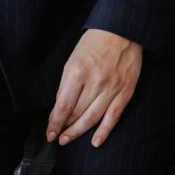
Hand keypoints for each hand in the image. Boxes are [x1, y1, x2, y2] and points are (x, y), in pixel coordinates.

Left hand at [45, 28, 141, 148]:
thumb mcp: (73, 58)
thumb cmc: (94, 43)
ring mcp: (111, 88)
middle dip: (65, 127)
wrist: (121, 31)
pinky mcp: (125, 93)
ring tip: (68, 139)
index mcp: (78, 70)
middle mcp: (95, 82)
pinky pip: (113, 117)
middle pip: (77, 113)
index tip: (49, 132)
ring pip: (92, 118)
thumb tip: (61, 106)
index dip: (55, 121)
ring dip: (79, 132)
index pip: (63, 104)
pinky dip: (103, 132)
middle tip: (57, 136)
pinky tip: (95, 142)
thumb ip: (67, 82)